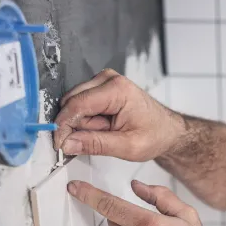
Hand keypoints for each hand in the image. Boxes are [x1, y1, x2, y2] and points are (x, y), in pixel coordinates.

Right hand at [53, 69, 184, 160]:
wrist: (167, 131)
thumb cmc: (155, 136)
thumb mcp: (127, 147)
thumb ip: (96, 144)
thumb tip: (67, 144)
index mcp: (117, 90)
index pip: (77, 105)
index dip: (64, 126)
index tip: (58, 144)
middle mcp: (108, 79)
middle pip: (73, 103)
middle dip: (77, 126)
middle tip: (97, 141)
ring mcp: (103, 81)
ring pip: (75, 105)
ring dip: (84, 124)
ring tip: (107, 133)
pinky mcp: (101, 88)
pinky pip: (82, 106)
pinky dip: (88, 121)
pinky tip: (104, 127)